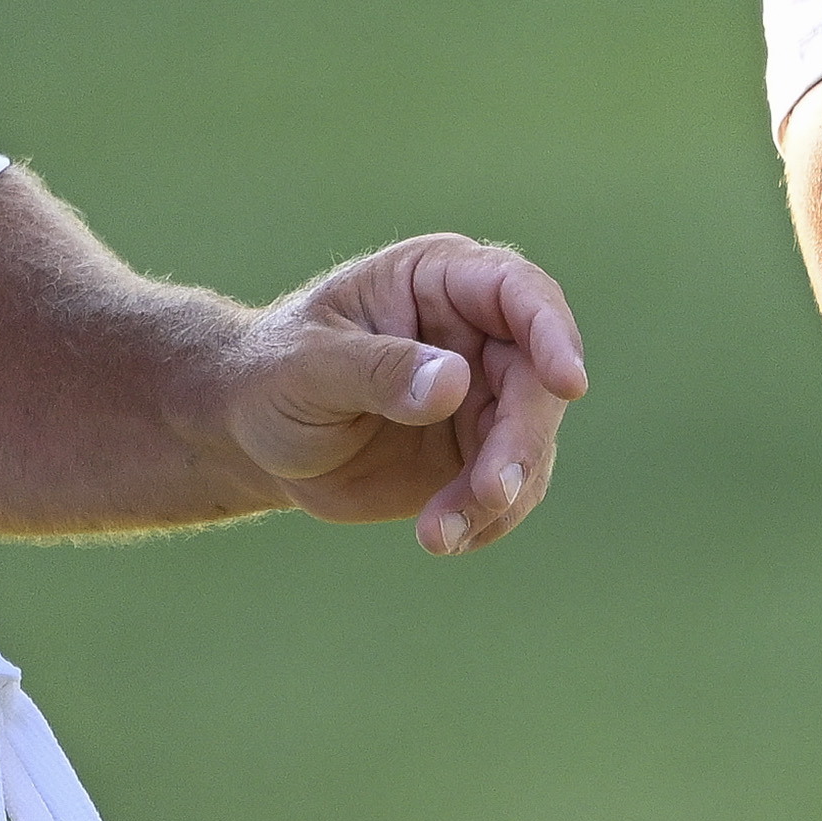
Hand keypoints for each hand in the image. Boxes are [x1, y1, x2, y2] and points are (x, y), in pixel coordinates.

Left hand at [211, 233, 588, 553]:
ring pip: (531, 443)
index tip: (568, 383)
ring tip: (438, 535)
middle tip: (490, 492)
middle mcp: (477, 333)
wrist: (252, 437)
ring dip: (501, 495)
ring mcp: (484, 395)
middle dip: (521, 441)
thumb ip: (377, 370)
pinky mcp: (478, 453)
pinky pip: (510, 489)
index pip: (518, 292)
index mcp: (438, 281)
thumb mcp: (307, 368)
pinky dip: (487, 520)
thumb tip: (454, 384)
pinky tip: (443, 539)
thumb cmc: (271, 376)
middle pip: (537, 379)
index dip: (552, 333)